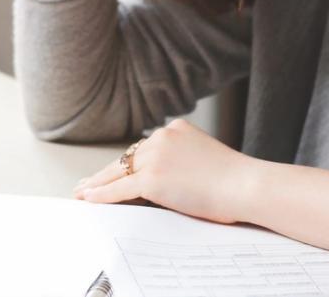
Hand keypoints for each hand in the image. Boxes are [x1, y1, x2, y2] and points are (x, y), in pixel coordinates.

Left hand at [73, 119, 253, 223]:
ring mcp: (155, 157)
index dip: (125, 162)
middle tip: (86, 182)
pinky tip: (89, 199)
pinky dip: (101, 195)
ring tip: (83, 192)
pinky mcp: (152, 178)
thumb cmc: (235, 180)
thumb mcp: (203, 157)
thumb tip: (165, 180)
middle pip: (126, 158)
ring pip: (119, 172)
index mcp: (175, 128)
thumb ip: (180, 160)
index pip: (143, 148)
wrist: (246, 185)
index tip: (111, 169)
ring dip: (98, 184)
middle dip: (105, 172)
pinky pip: (120, 189)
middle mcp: (162, 136)